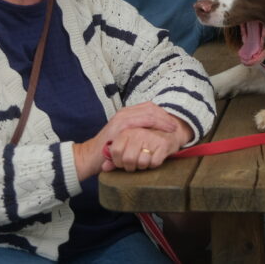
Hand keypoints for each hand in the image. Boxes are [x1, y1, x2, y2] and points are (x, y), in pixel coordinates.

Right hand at [73, 102, 191, 177]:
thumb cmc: (108, 150)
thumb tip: (153, 133)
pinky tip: (163, 132)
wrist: (88, 157)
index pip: (148, 107)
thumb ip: (135, 132)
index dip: (162, 113)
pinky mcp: (121, 128)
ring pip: (149, 113)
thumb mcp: (123, 138)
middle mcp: (124, 113)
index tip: (172, 122)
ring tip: (172, 128)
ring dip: (163, 120)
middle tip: (175, 126)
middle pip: (151, 108)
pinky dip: (155, 124)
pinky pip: (143, 121)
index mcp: (125, 114)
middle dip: (165, 116)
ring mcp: (122, 119)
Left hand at [103, 124, 190, 171]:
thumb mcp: (127, 142)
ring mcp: (152, 137)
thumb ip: (114, 154)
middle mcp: (138, 132)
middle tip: (134, 165)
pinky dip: (153, 164)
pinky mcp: (164, 144)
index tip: (121, 163)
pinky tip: (154, 158)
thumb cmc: (145, 138)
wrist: (170, 131)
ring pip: (141, 163)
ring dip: (142, 166)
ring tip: (144, 160)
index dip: (117, 161)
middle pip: (128, 159)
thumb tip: (105, 167)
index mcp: (126, 129)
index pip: (115, 151)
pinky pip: (154, 163)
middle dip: (130, 166)